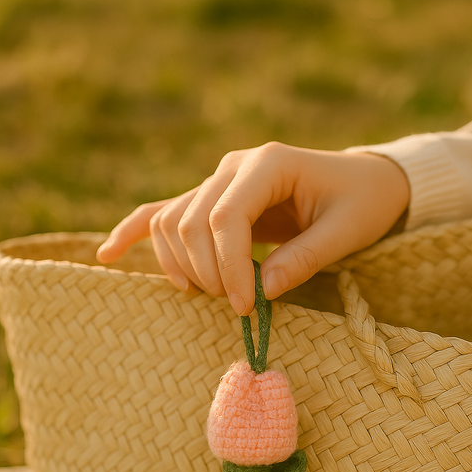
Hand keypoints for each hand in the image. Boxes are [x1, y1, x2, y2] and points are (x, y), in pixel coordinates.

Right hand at [96, 143, 409, 314]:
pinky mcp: (211, 198)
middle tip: (240, 308)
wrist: (363, 182)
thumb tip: (262, 291)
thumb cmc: (362, 203)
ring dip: (182, 264)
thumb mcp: (347, 231)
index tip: (249, 307)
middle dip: (208, 272)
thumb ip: (306, 258)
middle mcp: (233, 166)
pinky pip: (162, 211)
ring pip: (171, 220)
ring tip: (213, 295)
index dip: (229, 267)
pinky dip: (134, 231)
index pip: (225, 216)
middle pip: (190, 221)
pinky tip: (108, 253)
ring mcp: (217, 179)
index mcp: (268, 163)